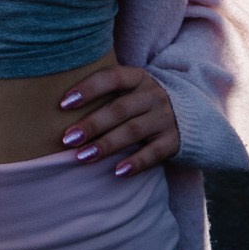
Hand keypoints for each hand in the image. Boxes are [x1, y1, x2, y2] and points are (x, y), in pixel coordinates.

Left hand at [55, 64, 179, 175]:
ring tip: (83, 157)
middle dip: (92, 124)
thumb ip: (104, 91)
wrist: (190, 114)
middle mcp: (153, 95)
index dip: (88, 89)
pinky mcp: (174, 141)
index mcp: (138, 78)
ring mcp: (165, 118)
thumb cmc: (142, 101)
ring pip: (133, 132)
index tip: (63, 104)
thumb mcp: (130, 88)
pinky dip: (135, 163)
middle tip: (67, 139)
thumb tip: (58, 105)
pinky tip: (117, 172)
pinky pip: (154, 153)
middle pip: (119, 109)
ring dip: (106, 145)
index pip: (111, 78)